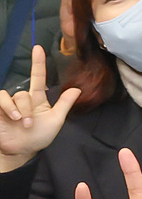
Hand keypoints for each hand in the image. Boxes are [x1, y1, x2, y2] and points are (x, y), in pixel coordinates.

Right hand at [0, 45, 78, 171]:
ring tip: (21, 122)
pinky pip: (0, 99)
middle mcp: (23, 100)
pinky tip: (11, 117)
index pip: (38, 78)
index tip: (38, 48)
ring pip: (13, 96)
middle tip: (30, 123)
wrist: (21, 150)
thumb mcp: (55, 121)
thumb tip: (77, 89)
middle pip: (25, 93)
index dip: (38, 63)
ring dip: (18, 109)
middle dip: (27, 109)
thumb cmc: (38, 137)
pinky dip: (6, 107)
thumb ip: (64, 105)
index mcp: (38, 100)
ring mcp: (9, 104)